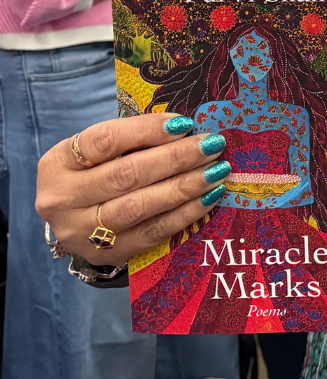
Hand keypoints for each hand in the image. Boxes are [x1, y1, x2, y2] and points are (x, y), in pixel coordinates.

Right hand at [35, 115, 230, 266]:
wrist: (76, 222)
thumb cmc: (95, 174)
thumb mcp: (98, 153)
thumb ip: (132, 140)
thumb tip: (186, 128)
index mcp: (57, 163)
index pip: (104, 141)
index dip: (147, 130)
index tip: (185, 123)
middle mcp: (62, 199)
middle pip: (126, 175)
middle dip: (176, 158)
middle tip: (212, 145)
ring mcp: (81, 232)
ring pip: (140, 206)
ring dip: (185, 186)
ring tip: (217, 171)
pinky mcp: (105, 255)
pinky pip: (152, 233)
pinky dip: (185, 213)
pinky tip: (209, 197)